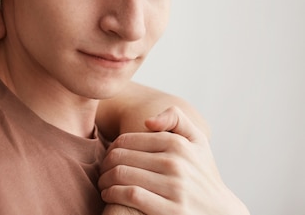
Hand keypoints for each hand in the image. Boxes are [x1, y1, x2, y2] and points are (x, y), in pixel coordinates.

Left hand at [98, 106, 249, 214]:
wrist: (221, 212)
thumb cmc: (203, 174)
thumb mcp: (198, 141)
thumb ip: (176, 118)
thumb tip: (148, 122)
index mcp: (178, 144)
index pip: (126, 140)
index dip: (111, 149)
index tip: (108, 158)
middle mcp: (176, 163)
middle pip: (121, 157)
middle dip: (105, 165)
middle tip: (102, 172)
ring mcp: (175, 188)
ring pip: (122, 175)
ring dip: (105, 180)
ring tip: (103, 184)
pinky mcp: (172, 211)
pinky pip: (131, 195)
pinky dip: (113, 194)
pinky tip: (110, 196)